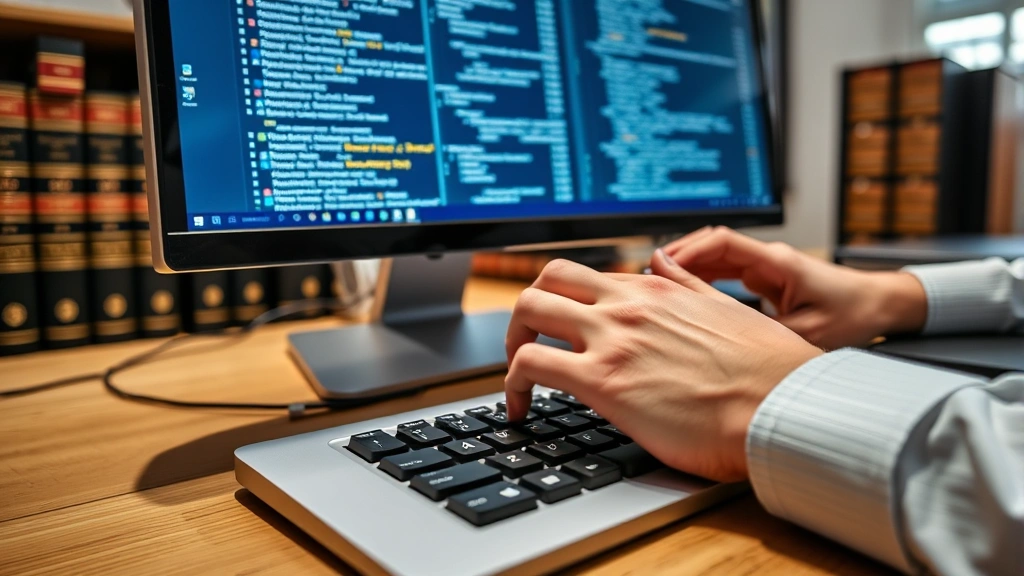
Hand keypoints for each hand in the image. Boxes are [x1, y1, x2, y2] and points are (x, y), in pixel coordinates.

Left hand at [504, 252, 821, 481]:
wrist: (783, 408)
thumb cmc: (769, 372)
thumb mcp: (727, 309)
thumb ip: (688, 284)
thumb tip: (662, 260)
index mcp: (658, 289)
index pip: (589, 277)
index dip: (566, 301)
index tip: (563, 328)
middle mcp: (628, 305)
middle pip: (547, 280)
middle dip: (527, 311)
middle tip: (527, 344)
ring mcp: (611, 338)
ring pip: (527, 310)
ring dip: (511, 341)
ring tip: (518, 377)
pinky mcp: (601, 382)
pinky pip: (529, 367)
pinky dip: (510, 385)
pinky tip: (519, 409)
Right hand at [664, 227, 927, 349]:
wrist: (881, 307)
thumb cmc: (853, 315)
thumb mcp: (805, 332)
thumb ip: (759, 329)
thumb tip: (716, 332)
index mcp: (777, 262)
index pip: (722, 242)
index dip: (688, 250)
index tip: (662, 264)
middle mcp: (769, 258)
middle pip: (712, 245)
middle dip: (679, 257)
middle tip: (650, 276)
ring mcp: (768, 267)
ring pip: (717, 258)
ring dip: (689, 267)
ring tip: (660, 285)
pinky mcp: (768, 279)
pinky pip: (728, 271)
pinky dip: (704, 278)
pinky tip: (686, 293)